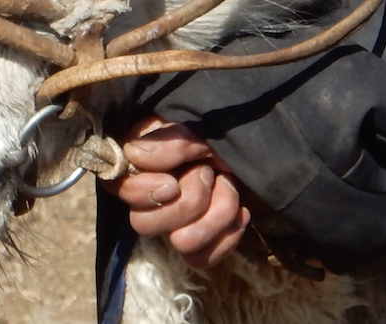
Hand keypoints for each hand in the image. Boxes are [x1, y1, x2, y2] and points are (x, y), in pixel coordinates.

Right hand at [106, 118, 251, 268]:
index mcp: (144, 161)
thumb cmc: (230, 134)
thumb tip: (135, 152)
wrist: (268, 153)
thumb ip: (172, 137)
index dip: (142, 193)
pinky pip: (201, 259)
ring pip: (181, 242)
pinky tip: (241, 212)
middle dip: (189, 199)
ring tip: (230, 186)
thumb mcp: (204, 126)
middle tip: (210, 174)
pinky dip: (227, 235)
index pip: (118, 188)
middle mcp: (153, 195)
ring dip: (217, 211)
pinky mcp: (199, 243)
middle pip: (143, 224)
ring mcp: (176, 222)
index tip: (173, 183)